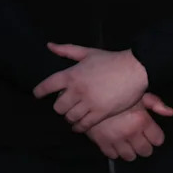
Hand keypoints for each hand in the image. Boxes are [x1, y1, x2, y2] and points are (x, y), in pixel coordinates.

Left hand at [32, 44, 148, 132]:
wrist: (134, 70)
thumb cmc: (111, 60)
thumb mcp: (87, 52)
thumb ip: (67, 50)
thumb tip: (49, 45)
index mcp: (71, 75)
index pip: (48, 86)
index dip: (40, 91)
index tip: (37, 95)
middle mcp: (76, 90)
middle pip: (58, 106)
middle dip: (59, 108)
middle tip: (63, 107)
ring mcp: (89, 102)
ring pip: (70, 117)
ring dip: (69, 118)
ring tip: (71, 117)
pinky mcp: (101, 113)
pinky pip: (85, 124)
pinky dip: (79, 127)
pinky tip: (79, 126)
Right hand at [85, 93, 172, 159]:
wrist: (87, 92)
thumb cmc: (114, 92)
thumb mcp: (136, 93)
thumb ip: (154, 103)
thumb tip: (170, 112)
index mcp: (141, 119)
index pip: (158, 139)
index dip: (154, 136)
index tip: (149, 133)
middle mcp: (130, 131)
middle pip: (145, 151)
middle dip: (143, 146)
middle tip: (138, 139)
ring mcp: (115, 138)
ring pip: (129, 156)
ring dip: (129, 151)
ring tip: (125, 142)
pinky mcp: (100, 141)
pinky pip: (112, 155)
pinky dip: (113, 151)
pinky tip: (112, 142)